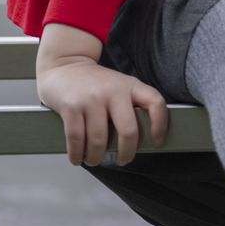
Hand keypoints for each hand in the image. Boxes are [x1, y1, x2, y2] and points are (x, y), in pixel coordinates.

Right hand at [35, 23, 169, 166]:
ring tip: (94, 159)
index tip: (158, 142)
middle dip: (126, 153)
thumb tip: (135, 143)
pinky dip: (77, 155)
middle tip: (122, 160)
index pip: (155, 102)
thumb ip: (129, 106)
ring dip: (96, 157)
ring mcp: (92, 98)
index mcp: (130, 85)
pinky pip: (77, 139)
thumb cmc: (94, 83)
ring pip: (100, 140)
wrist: (64, 65)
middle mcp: (113, 90)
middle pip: (128, 130)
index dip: (161, 124)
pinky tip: (78, 158)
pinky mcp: (71, 107)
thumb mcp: (118, 86)